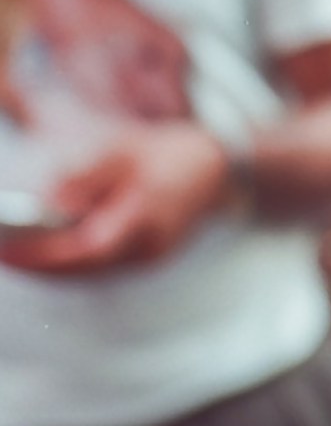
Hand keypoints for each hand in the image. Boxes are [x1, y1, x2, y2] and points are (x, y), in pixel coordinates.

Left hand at [0, 123, 231, 276]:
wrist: (215, 170)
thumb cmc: (169, 156)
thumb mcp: (124, 152)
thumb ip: (87, 177)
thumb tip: (51, 202)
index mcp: (144, 219)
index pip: (86, 250)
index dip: (43, 255)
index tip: (6, 251)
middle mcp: (146, 248)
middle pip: (82, 269)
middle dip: (38, 265)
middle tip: (4, 254)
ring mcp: (148, 257)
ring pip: (90, 272)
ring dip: (52, 267)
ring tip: (18, 254)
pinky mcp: (145, 258)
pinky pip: (101, 267)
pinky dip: (72, 263)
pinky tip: (51, 253)